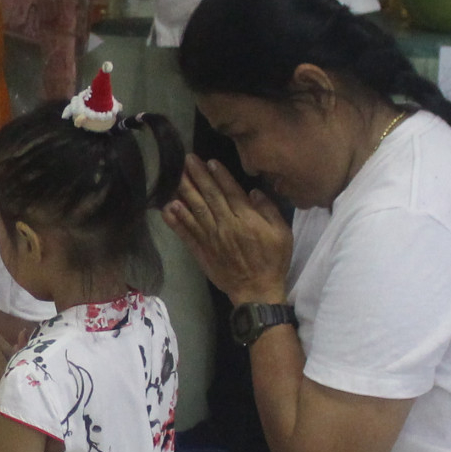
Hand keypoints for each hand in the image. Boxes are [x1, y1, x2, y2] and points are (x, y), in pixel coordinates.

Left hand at [165, 155, 291, 304]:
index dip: (218, 175)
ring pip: (194, 210)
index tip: (208, 161)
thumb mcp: (283, 234)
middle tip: (186, 159)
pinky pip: (186, 233)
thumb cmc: (273, 261)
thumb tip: (254, 191)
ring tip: (174, 175)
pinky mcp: (201, 251)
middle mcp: (225, 225)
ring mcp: (210, 238)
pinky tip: (167, 207)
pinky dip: (176, 220)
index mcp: (246, 219)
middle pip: (208, 196)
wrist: (256, 291)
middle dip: (197, 176)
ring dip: (183, 192)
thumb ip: (269, 210)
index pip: (229, 192)